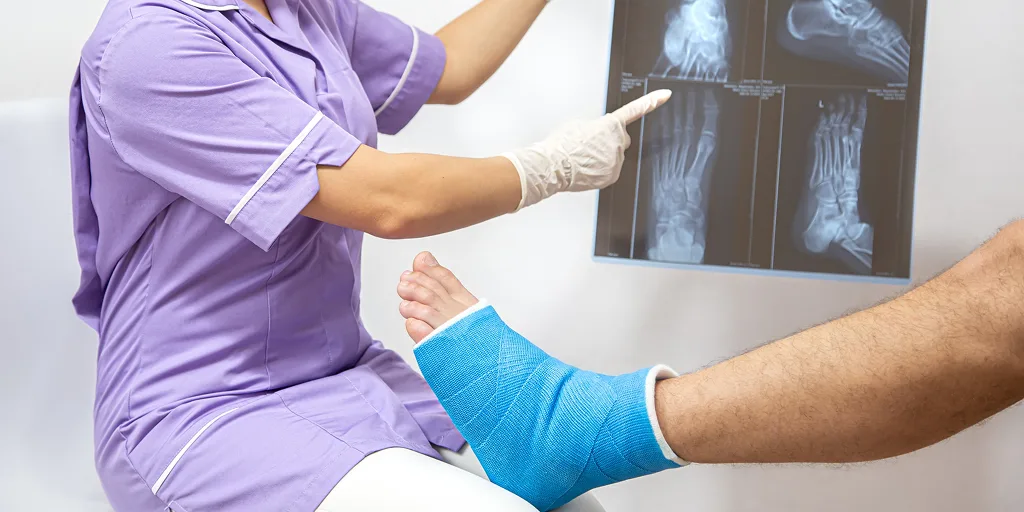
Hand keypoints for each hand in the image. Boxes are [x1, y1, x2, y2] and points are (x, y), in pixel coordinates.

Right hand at [503, 90, 672, 209]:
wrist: (553, 166)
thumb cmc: (562, 144)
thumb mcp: (578, 124)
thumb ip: (597, 126)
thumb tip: (598, 134)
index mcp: (610, 125)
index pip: (635, 110)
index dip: (651, 102)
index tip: (665, 95)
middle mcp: (618, 142)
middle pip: (622, 139)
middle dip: (611, 141)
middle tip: (591, 145)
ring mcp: (616, 161)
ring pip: (615, 157)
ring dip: (603, 157)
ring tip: (584, 158)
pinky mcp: (611, 176)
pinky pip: (610, 171)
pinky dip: (601, 170)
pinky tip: (586, 168)